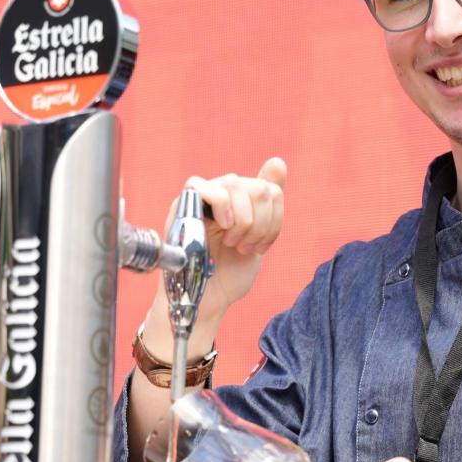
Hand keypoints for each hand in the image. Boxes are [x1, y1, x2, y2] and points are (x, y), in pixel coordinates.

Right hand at [177, 157, 287, 316]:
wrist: (207, 300)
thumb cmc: (229, 273)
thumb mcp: (259, 238)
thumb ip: (268, 203)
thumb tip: (277, 161)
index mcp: (241, 200)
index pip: (272, 189)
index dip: (273, 220)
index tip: (260, 247)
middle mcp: (222, 193)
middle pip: (259, 187)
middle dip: (259, 224)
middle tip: (244, 247)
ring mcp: (202, 198)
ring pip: (236, 183)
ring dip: (242, 221)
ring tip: (233, 243)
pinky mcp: (183, 205)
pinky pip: (204, 187)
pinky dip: (221, 208)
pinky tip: (222, 229)